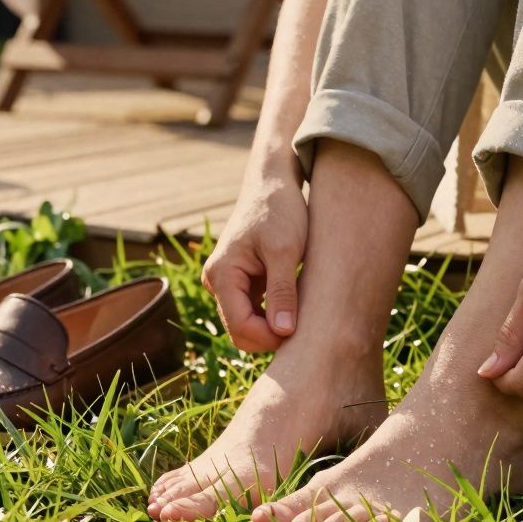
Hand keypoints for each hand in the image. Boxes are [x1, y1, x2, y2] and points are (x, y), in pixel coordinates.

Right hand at [202, 176, 306, 351]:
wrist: (274, 183)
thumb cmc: (280, 210)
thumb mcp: (286, 250)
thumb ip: (283, 292)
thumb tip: (284, 332)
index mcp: (222, 275)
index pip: (240, 327)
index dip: (269, 338)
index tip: (301, 332)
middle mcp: (217, 282)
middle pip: (240, 331)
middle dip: (270, 336)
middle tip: (305, 327)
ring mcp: (227, 283)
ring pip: (247, 324)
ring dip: (272, 326)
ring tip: (303, 314)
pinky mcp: (241, 282)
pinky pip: (253, 312)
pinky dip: (273, 315)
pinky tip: (296, 307)